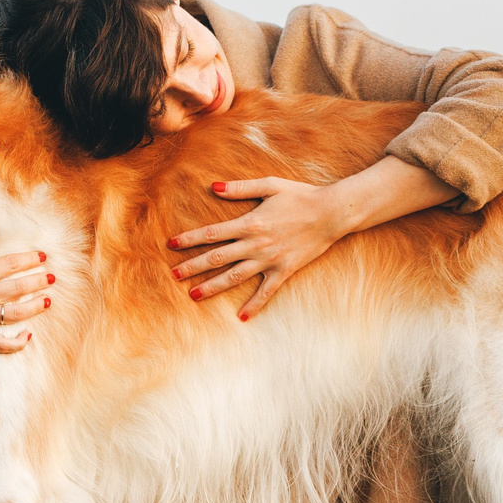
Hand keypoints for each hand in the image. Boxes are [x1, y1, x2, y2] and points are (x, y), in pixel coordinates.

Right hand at [0, 232, 53, 355]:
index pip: (10, 264)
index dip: (29, 259)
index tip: (42, 256)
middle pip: (19, 287)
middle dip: (39, 281)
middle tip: (52, 277)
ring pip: (16, 313)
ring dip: (35, 307)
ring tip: (48, 300)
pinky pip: (1, 343)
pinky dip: (17, 342)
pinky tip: (29, 335)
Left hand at [169, 178, 347, 319]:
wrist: (331, 213)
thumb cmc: (300, 195)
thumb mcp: (269, 185)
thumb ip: (240, 188)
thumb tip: (213, 186)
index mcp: (249, 223)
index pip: (211, 233)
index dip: (190, 239)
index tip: (171, 244)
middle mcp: (255, 244)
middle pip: (217, 258)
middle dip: (193, 267)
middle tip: (173, 275)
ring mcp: (269, 260)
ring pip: (234, 276)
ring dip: (212, 287)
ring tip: (193, 295)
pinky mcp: (284, 270)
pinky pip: (266, 292)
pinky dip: (254, 305)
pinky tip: (241, 317)